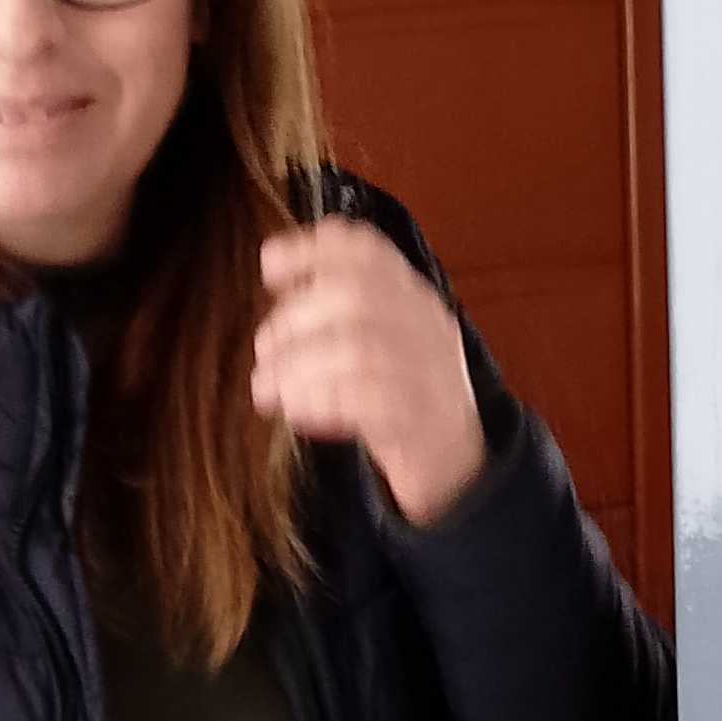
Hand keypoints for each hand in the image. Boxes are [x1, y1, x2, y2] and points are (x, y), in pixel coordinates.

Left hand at [251, 220, 488, 526]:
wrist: (457, 469)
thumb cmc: (402, 404)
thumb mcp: (379, 348)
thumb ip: (341, 320)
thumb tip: (275, 306)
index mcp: (415, 301)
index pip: (369, 253)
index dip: (314, 251)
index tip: (269, 263)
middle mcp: (427, 327)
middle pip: (357, 296)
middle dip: (297, 317)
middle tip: (265, 348)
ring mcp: (430, 373)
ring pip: (356, 350)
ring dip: (298, 366)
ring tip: (266, 388)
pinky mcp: (422, 421)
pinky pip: (365, 401)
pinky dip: (320, 401)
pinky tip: (295, 411)